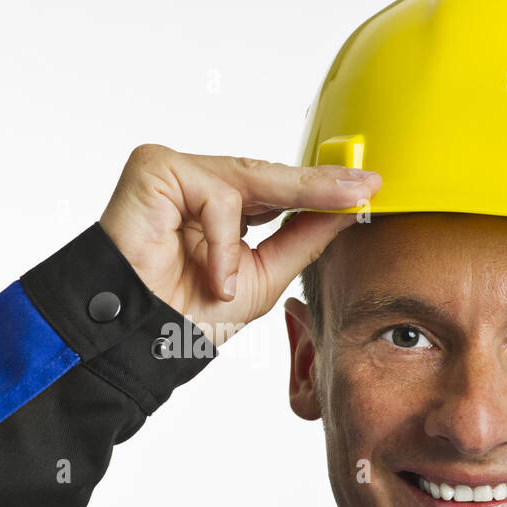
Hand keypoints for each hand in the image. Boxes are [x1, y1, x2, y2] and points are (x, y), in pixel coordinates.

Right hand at [98, 144, 380, 346]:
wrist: (139, 339)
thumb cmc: (187, 314)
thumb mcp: (264, 275)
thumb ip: (304, 238)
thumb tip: (350, 207)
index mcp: (221, 204)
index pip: (277, 187)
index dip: (321, 188)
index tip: (366, 188)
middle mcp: (197, 181)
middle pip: (266, 174)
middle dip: (317, 186)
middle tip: (362, 187)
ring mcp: (175, 170)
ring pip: (245, 178)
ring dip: (249, 237)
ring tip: (231, 285)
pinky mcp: (155, 167)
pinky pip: (214, 194)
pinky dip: (220, 240)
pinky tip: (212, 278)